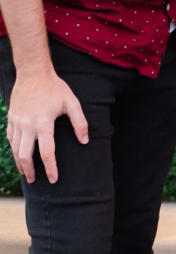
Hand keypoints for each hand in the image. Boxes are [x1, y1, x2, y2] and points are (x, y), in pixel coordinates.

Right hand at [6, 68, 87, 183]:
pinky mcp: (11, 120)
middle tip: (35, 180)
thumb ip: (79, 122)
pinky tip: (18, 156)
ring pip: (15, 150)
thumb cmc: (54, 88)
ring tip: (26, 173)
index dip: (51, 167)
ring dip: (20, 164)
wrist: (33, 74)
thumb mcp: (71, 102)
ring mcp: (17, 124)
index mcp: (43, 123)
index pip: (47, 152)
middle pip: (26, 156)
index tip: (54, 179)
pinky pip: (10, 140)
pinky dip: (14, 151)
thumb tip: (85, 140)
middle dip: (30, 171)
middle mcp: (28, 126)